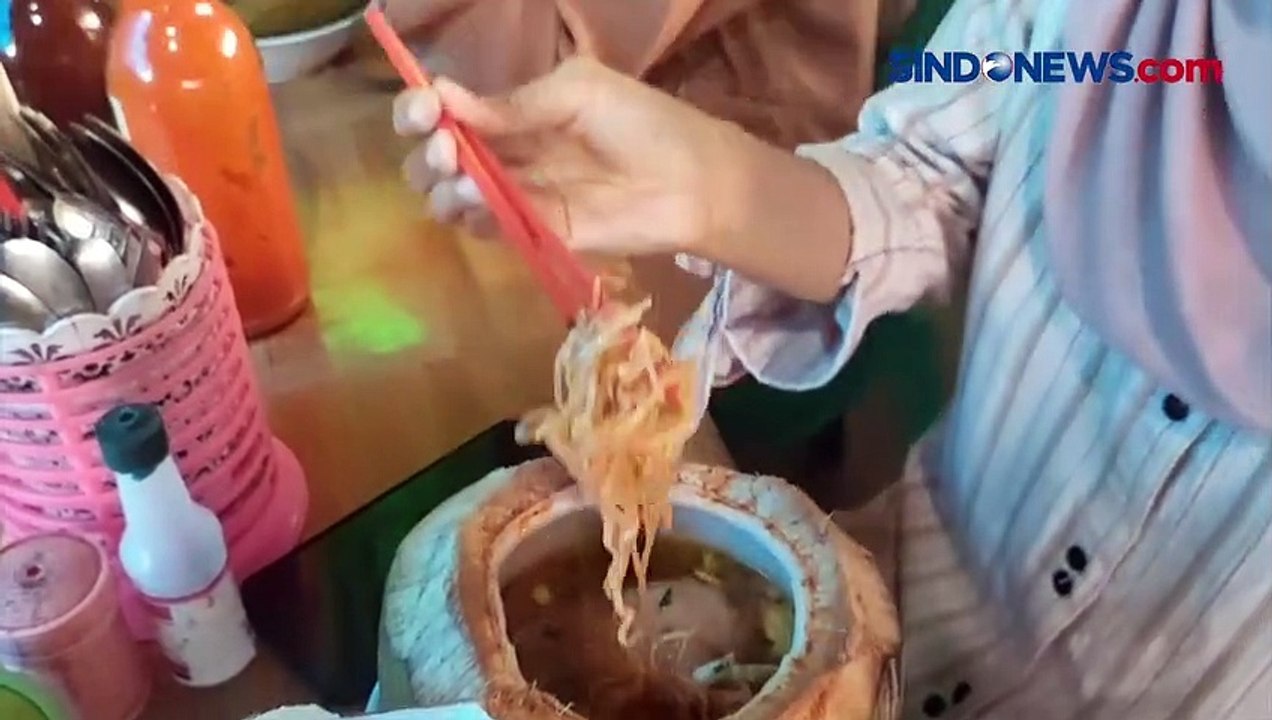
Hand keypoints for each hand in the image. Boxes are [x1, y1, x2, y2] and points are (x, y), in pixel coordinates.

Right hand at [393, 57, 751, 256]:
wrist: (691, 181)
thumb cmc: (643, 123)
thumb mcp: (578, 91)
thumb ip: (516, 103)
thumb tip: (446, 98)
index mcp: (512, 112)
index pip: (447, 109)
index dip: (422, 107)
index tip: (426, 107)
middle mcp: (505, 154)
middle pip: (436, 156)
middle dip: (426, 149)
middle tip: (447, 146)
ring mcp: (515, 196)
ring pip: (449, 196)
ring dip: (440, 185)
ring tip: (462, 176)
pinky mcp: (533, 233)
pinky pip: (484, 227)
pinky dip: (470, 214)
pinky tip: (478, 200)